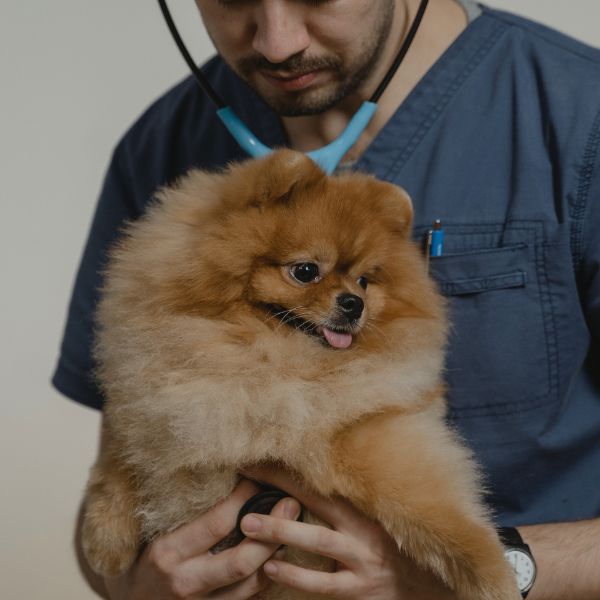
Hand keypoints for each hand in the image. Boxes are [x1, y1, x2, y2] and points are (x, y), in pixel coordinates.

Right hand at [103, 478, 301, 598]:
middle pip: (241, 560)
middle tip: (291, 504)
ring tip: (294, 528)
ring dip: (277, 555)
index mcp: (169, 552)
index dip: (245, 498)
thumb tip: (233, 477)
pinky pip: (250, 599)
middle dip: (272, 531)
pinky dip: (268, 577)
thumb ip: (190, 512)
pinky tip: (279, 556)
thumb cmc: (145, 558)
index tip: (260, 480)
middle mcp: (185, 582)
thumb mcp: (158, 532)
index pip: (217, 522)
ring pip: (252, 584)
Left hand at [240, 466, 456, 599]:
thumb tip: (319, 472)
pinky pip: (322, 584)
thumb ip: (353, 498)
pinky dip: (295, 576)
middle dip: (281, 485)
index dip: (289, 468)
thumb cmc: (400, 544)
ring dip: (281, 531)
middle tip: (246, 474)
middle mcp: (363, 528)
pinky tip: (270, 568)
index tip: (259, 455)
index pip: (320, 480)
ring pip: (318, 541)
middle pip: (317, 500)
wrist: (435, 584)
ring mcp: (361, 559)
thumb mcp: (380, 515)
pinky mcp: (359, 590)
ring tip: (248, 525)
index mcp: (365, 506)